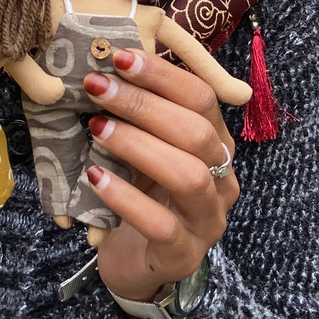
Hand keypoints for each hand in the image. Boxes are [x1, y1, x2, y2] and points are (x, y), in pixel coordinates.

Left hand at [82, 48, 237, 302]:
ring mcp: (207, 220)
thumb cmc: (140, 195)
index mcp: (216, 144)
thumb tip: (104, 65)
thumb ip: (137, 116)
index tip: (118, 56)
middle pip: (197, 132)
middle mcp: (222, 179)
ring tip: (97, 128)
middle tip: (97, 86)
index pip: (201, 99)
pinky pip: (161, 224)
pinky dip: (127, 198)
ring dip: (139, 146)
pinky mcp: (183, 255)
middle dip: (144, 105)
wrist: (137, 262)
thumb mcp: (141, 150)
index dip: (162, 75)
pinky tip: (96, 177)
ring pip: (189, 176)